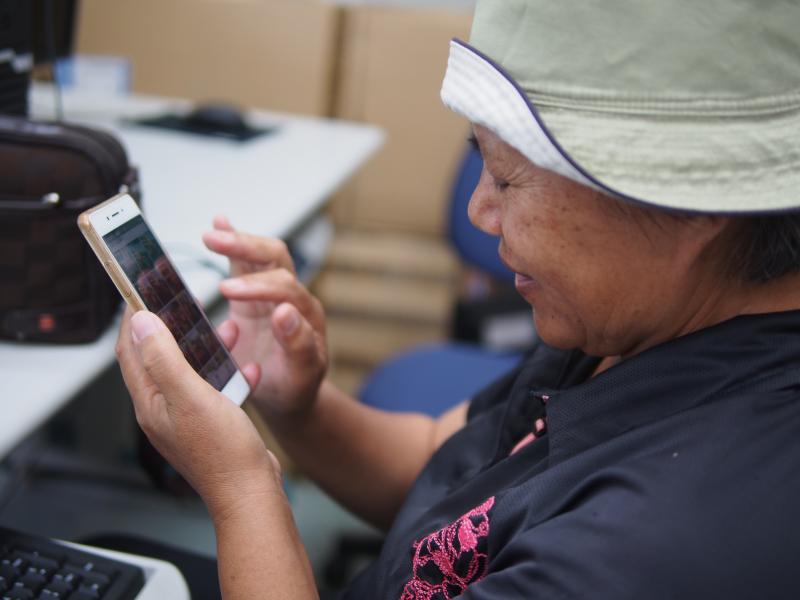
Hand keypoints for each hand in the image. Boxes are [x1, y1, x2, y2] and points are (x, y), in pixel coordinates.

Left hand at [116, 308, 280, 517]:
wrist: (250, 491)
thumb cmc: (223, 452)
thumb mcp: (190, 395)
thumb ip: (164, 357)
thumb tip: (140, 322)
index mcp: (150, 401)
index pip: (130, 350)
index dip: (133, 318)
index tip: (140, 291)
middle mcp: (162, 409)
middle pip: (154, 357)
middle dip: (164, 326)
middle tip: (176, 301)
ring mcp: (184, 416)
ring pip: (184, 369)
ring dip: (196, 345)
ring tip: (212, 326)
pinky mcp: (207, 421)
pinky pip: (207, 384)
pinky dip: (219, 368)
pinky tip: (240, 364)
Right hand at [202, 216, 327, 416]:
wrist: (290, 396)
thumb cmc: (296, 387)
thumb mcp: (302, 374)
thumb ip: (299, 345)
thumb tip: (286, 312)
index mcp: (306, 315)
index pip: (285, 288)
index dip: (257, 287)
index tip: (228, 292)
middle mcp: (291, 298)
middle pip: (275, 259)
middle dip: (246, 247)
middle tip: (217, 242)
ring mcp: (272, 294)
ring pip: (261, 255)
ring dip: (237, 241)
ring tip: (212, 234)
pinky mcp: (253, 297)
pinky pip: (245, 263)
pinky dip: (234, 243)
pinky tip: (220, 223)